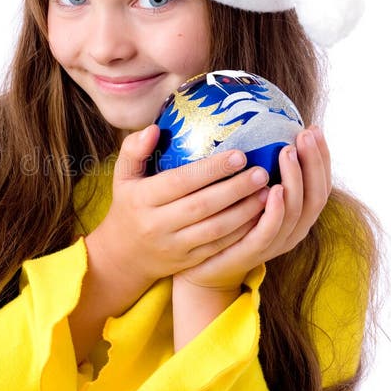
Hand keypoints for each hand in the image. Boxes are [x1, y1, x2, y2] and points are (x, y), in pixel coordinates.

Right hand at [84, 124, 272, 294]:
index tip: (239, 155)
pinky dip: (241, 232)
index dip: (210, 169)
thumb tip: (154, 129)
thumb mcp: (123, 177)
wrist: (123, 257)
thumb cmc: (129, 206)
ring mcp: (174, 246)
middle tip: (261, 172)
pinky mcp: (188, 262)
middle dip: (235, 189)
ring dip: (244, 212)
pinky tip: (259, 216)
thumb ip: (134, 150)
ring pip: (215, 230)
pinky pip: (219, 247)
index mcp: (142, 199)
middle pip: (202, 206)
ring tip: (267, 193)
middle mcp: (157, 224)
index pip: (180, 182)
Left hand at [174, 126, 331, 295]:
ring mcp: (276, 242)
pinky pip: (272, 229)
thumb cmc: (223, 223)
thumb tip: (249, 121)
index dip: (322, 156)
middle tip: (305, 134)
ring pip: (299, 209)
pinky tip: (274, 188)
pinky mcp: (255, 252)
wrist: (201, 267)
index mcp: (295, 214)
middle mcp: (293, 228)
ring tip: (288, 152)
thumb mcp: (243, 193)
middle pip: (317, 194)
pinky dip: (277, 209)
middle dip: (315, 162)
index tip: (314, 128)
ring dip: (296, 178)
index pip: (320, 183)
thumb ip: (254, 168)